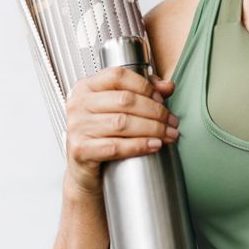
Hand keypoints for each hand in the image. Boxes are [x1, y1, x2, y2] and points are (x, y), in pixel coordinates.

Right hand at [62, 65, 177, 198]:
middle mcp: (78, 104)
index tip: (162, 99)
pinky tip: (155, 145)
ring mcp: (77, 127)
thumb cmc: (101, 136)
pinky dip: (139, 145)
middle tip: (172, 121)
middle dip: (155, 111)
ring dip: (153, 129)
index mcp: (87, 86)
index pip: (118, 76)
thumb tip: (167, 86)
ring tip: (169, 134)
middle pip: (125, 100)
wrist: (84, 172)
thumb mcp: (119, 108)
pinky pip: (115, 146)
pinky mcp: (80, 150)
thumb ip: (143, 92)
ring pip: (122, 123)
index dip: (145, 86)